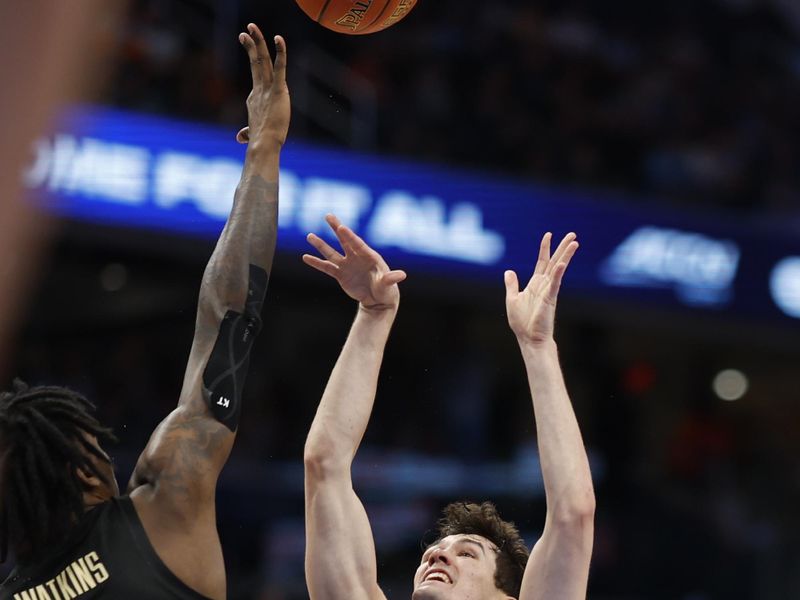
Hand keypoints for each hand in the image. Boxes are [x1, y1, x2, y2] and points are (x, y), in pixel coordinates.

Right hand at [235, 23, 289, 148]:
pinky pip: (279, 67)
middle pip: (255, 62)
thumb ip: (246, 132)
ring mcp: (267, 89)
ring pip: (262, 60)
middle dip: (251, 44)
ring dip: (258, 42)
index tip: (248, 45)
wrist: (263, 145)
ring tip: (252, 27)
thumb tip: (241, 137)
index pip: (256, 74)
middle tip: (246, 31)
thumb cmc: (261, 141)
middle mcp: (259, 90)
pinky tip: (279, 38)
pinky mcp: (278, 91)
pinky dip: (280, 52)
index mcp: (255, 97)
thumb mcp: (252, 133)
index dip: (252, 58)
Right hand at [303, 215, 406, 310]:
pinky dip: (316, 263)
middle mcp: (356, 257)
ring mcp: (347, 265)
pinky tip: (306, 257)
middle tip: (328, 216)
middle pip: (344, 241)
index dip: (349, 236)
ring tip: (310, 236)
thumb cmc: (386, 289)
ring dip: (321, 245)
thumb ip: (391, 279)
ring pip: (332, 253)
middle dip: (336, 228)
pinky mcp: (340, 274)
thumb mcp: (388, 284)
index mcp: (369, 256)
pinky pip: (326, 267)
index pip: (357, 244)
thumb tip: (402, 275)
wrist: (378, 299)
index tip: (341, 227)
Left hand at [504, 232, 577, 344]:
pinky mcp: (549, 299)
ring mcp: (548, 291)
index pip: (542, 262)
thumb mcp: (512, 299)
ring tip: (574, 243)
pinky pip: (554, 284)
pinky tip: (562, 264)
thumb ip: (512, 285)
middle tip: (572, 234)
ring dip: (566, 255)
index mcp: (535, 284)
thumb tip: (509, 271)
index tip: (548, 235)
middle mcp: (544, 285)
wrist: (529, 339)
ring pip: (558, 269)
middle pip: (554, 261)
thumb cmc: (522, 323)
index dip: (545, 249)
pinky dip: (558, 273)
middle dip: (562, 247)